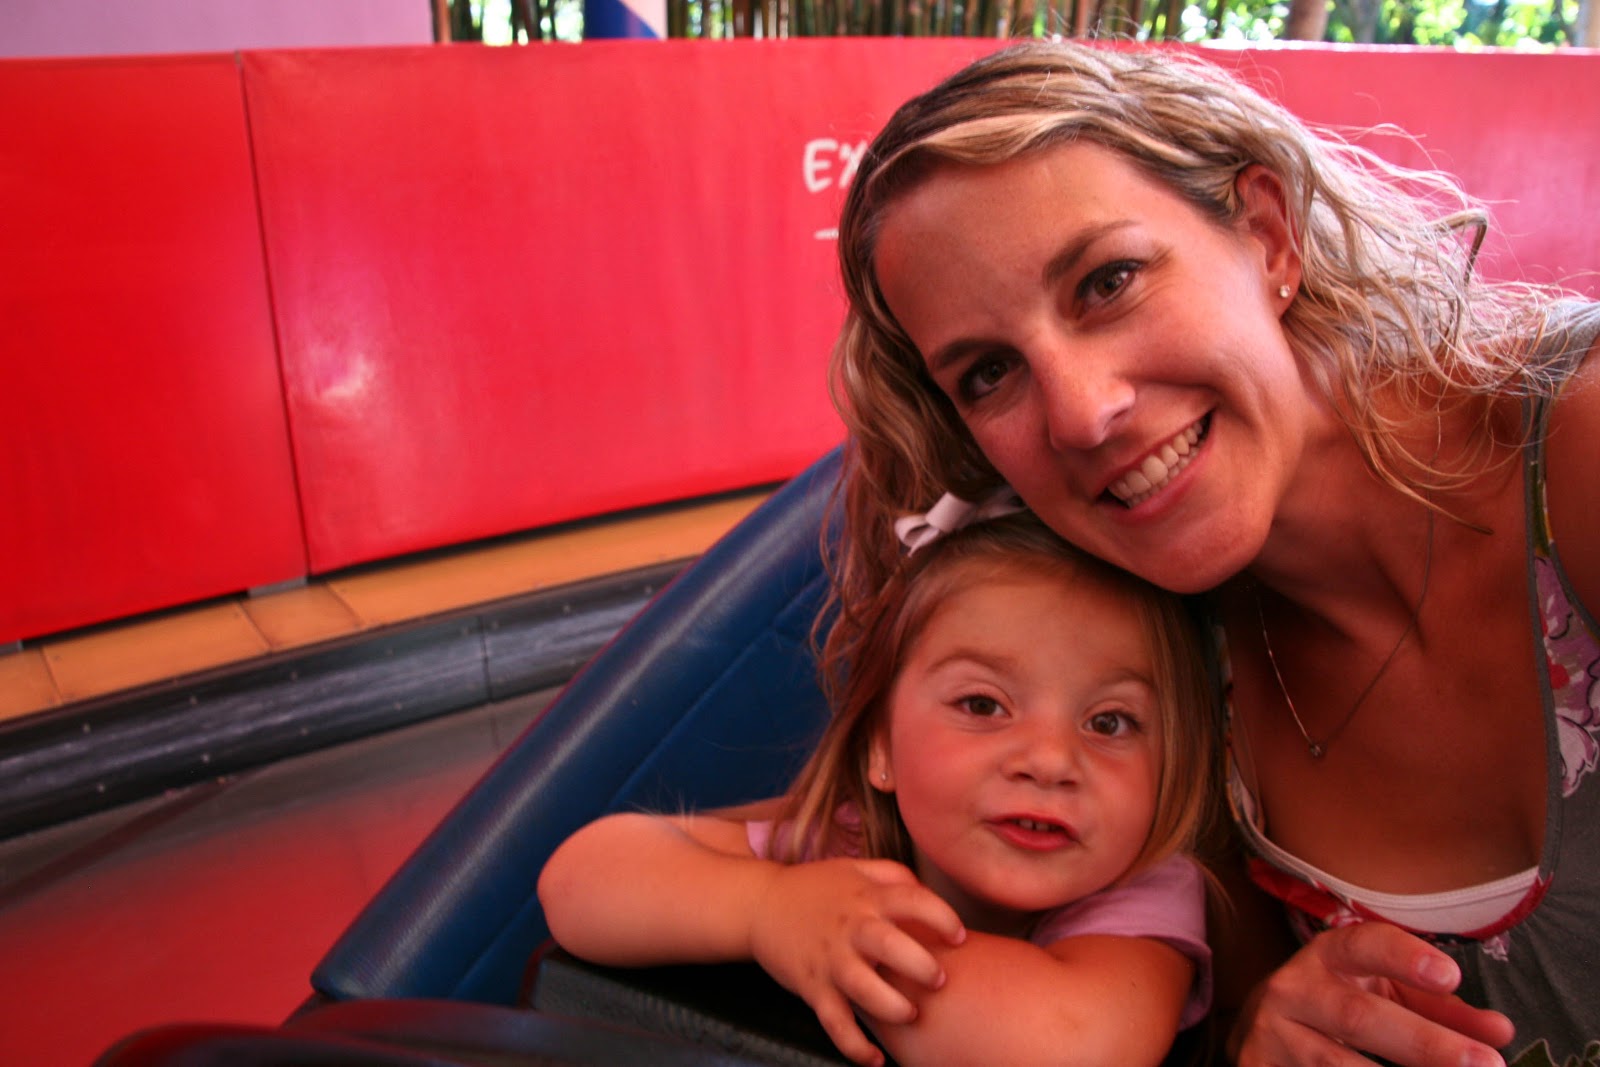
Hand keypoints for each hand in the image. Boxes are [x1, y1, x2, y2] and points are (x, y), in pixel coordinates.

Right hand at [748, 857, 965, 1066]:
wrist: (760, 905)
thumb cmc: (816, 888)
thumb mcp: (855, 868)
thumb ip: (893, 875)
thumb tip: (928, 894)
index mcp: (866, 897)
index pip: (913, 900)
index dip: (942, 917)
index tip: (958, 937)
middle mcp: (851, 928)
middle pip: (891, 946)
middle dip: (922, 967)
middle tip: (939, 980)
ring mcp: (830, 960)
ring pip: (863, 989)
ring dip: (893, 1007)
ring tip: (909, 1013)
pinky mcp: (813, 987)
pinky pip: (835, 1023)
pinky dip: (855, 1046)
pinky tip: (876, 1060)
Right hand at [1230, 922, 1514, 1065]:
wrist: (1261, 1033)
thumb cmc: (1339, 1005)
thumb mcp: (1384, 994)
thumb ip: (1439, 1010)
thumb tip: (1500, 1032)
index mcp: (1327, 957)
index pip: (1362, 945)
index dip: (1404, 958)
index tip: (1451, 975)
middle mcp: (1293, 991)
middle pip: (1358, 1017)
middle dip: (1425, 1043)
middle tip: (1488, 1064)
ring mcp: (1273, 1037)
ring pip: (1336, 1065)